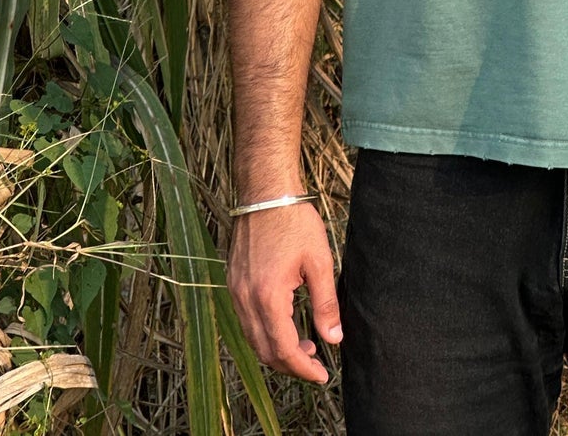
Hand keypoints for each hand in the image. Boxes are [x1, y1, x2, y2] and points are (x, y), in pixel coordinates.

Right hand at [228, 202, 342, 384]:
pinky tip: (285, 323)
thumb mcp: (319, 261)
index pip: (283, 350)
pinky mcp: (233, 282)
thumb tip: (334, 339)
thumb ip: (325, 304)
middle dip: (290, 364)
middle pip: (264, 351)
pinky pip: (246, 320)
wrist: (266, 191)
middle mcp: (246, 299)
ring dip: (276, 349)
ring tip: (304, 345)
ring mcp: (235, 291)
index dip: (303, 368)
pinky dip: (265, 331)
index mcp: (268, 297)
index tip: (321, 375)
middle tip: (315, 363)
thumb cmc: (294, 221)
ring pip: (253, 338)